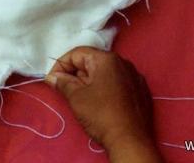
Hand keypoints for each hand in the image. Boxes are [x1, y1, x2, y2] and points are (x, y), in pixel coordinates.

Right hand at [45, 47, 162, 162]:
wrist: (130, 140)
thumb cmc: (101, 115)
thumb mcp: (76, 97)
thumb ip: (63, 82)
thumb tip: (53, 77)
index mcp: (107, 59)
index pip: (77, 53)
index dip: (61, 65)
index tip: (52, 81)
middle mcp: (123, 62)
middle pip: (92, 61)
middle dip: (76, 74)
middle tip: (66, 91)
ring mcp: (134, 76)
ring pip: (105, 72)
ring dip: (90, 81)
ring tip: (83, 99)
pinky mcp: (140, 90)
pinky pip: (118, 82)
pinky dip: (106, 88)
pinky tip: (101, 103)